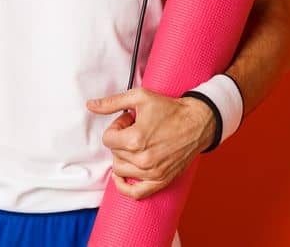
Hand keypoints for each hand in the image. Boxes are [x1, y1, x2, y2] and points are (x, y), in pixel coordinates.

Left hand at [87, 86, 215, 199]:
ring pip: (120, 170)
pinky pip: (135, 193)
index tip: (129, 121)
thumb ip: (112, 102)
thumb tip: (91, 105)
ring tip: (139, 145)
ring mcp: (152, 172)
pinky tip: (123, 176)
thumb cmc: (171, 109)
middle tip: (138, 129)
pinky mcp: (160, 180)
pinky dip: (124, 187)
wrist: (198, 122)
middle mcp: (142, 159)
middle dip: (122, 139)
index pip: (108, 139)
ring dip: (124, 156)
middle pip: (114, 153)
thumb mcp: (140, 97)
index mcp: (135, 139)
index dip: (117, 127)